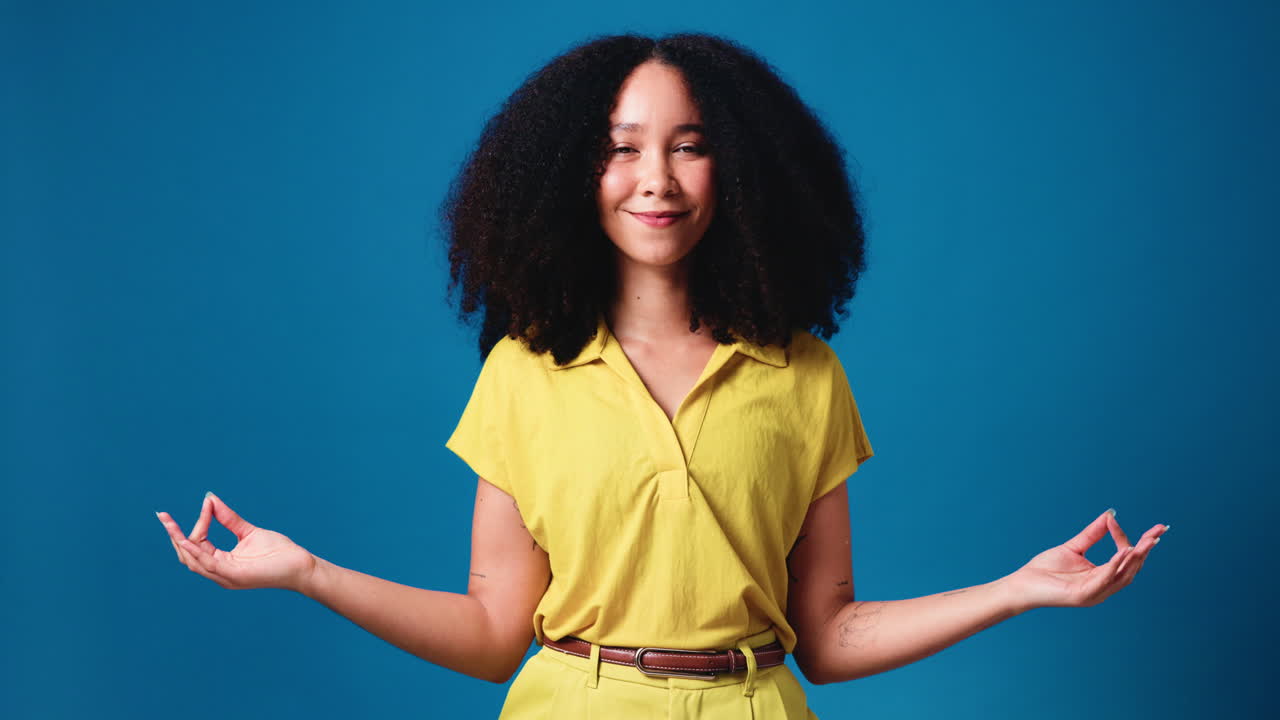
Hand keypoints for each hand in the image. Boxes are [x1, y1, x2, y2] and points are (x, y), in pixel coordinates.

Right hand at [157, 492, 315, 591]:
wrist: (300, 566)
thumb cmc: (278, 552)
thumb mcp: (248, 531)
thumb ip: (228, 518)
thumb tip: (209, 499)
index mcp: (222, 562)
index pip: (198, 544)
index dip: (198, 523)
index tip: (205, 502)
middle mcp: (220, 572)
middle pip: (188, 555)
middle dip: (174, 535)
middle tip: (162, 516)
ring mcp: (225, 577)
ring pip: (193, 561)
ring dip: (180, 542)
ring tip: (169, 525)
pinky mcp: (234, 576)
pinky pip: (208, 565)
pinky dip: (196, 552)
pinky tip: (187, 539)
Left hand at [1003, 509, 1166, 612]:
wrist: (1022, 584)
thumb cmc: (1045, 570)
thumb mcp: (1073, 548)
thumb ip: (1092, 534)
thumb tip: (1110, 515)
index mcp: (1101, 577)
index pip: (1124, 558)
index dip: (1126, 539)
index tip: (1115, 520)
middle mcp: (1102, 587)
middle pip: (1131, 568)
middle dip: (1145, 550)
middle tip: (1158, 532)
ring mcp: (1094, 593)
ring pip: (1123, 575)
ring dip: (1135, 558)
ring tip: (1146, 541)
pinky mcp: (1083, 595)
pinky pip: (1104, 579)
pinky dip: (1115, 566)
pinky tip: (1123, 551)